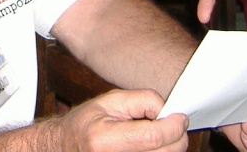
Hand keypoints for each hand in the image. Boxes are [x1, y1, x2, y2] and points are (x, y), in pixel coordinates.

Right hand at [57, 89, 188, 151]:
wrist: (66, 148)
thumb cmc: (86, 123)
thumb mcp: (109, 101)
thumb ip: (141, 100)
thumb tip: (168, 109)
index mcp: (104, 140)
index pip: (153, 136)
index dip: (173, 125)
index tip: (179, 115)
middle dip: (176, 135)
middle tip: (172, 122)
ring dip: (170, 146)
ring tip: (154, 133)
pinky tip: (150, 146)